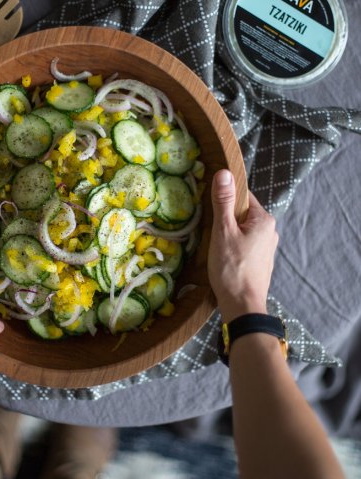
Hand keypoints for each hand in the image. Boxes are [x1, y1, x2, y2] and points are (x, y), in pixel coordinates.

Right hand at [208, 169, 278, 322]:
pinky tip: (223, 257)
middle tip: (209, 228)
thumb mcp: (223, 231)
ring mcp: (267, 248)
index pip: (243, 196)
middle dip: (226, 218)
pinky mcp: (261, 262)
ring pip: (243, 230)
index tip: (210, 206)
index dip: (225, 198)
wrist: (242, 306)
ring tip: (214, 245)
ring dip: (228, 234)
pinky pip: (245, 244)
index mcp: (264, 219)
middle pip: (243, 214)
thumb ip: (223, 202)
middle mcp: (270, 231)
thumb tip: (224, 172)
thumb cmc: (231, 267)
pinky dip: (233, 246)